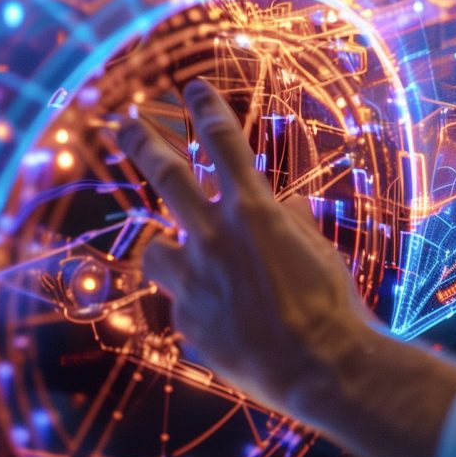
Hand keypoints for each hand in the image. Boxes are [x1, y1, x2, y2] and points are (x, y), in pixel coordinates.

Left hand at [120, 79, 379, 419]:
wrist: (320, 367)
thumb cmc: (331, 303)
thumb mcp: (317, 250)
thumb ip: (290, 226)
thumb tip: (284, 214)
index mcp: (253, 211)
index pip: (223, 143)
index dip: (206, 110)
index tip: (193, 89)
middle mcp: (214, 238)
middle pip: (167, 175)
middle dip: (143, 143)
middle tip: (125, 123)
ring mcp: (194, 282)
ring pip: (155, 251)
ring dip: (166, 250)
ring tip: (178, 260)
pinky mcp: (187, 323)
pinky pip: (184, 304)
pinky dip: (201, 306)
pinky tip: (231, 326)